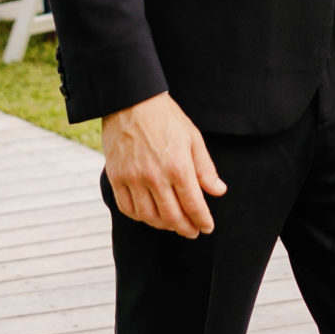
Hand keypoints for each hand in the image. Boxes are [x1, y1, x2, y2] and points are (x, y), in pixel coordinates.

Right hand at [102, 93, 226, 236]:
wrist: (131, 101)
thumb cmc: (166, 118)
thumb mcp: (193, 138)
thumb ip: (205, 168)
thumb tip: (218, 191)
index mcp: (178, 166)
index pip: (193, 205)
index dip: (202, 220)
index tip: (207, 227)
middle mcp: (155, 176)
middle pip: (172, 216)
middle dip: (186, 228)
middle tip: (193, 232)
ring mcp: (133, 179)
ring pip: (149, 216)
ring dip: (163, 225)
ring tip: (173, 224)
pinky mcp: (116, 178)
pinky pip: (127, 208)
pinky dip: (140, 217)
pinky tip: (150, 215)